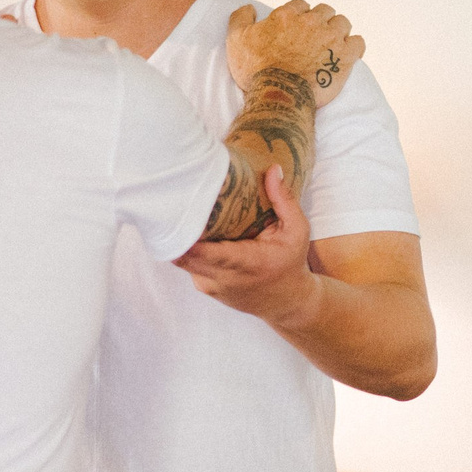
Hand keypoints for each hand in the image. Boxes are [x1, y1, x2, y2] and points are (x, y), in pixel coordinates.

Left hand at [176, 165, 322, 325]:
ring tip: (186, 212)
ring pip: (181, 258)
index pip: (201, 253)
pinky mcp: (203, 287)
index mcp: (246, 262)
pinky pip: (187, 264)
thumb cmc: (290, 262)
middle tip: (175, 201)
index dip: (184, 234)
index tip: (179, 209)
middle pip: (182, 255)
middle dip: (176, 229)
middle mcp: (223, 277)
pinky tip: (199, 232)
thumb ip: (283, 200)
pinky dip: (189, 248)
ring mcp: (210, 285)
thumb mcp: (296, 230)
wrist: (286, 302)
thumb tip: (272, 169)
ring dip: (182, 237)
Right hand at [226, 0, 361, 107]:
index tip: (298, 29)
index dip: (300, 16)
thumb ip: (241, 18)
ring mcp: (331, 37)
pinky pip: (358, 42)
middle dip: (321, 21)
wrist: (279, 95)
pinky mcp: (345, 56)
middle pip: (324, 11)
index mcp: (287, 15)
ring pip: (343, 23)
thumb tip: (249, 8)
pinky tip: (347, 55)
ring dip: (338, 31)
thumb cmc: (256, 70)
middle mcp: (311, 21)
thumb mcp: (236, 40)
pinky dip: (354, 47)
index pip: (301, 5)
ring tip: (332, 45)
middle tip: (316, 38)